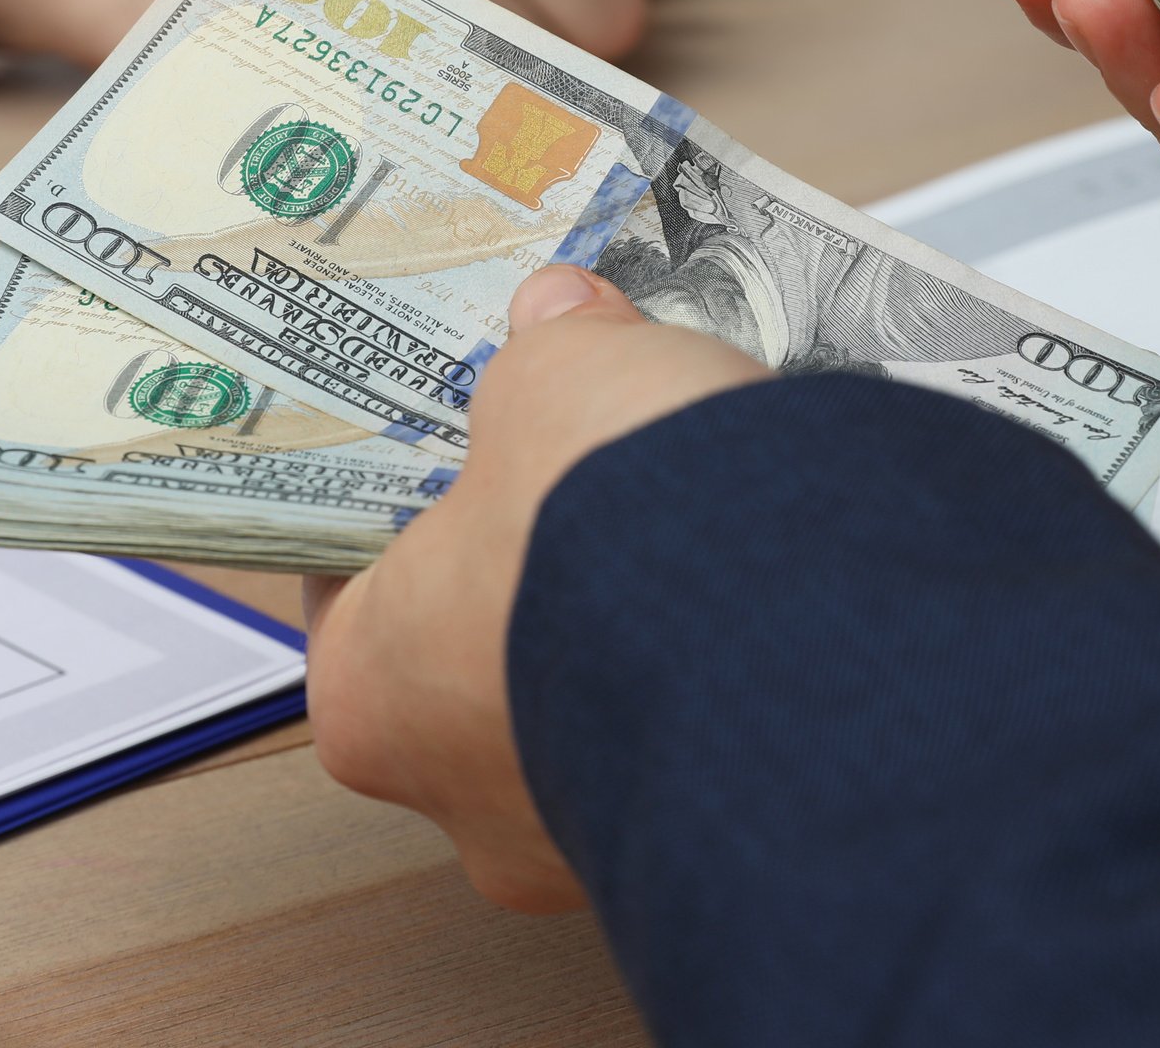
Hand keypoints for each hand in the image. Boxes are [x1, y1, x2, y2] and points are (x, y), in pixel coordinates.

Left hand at [303, 263, 766, 910]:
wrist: (804, 641)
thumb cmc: (618, 538)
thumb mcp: (559, 381)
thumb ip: (547, 352)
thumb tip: (565, 319)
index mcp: (368, 692)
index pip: (355, 579)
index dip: (412, 493)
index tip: (459, 441)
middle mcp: (461, 797)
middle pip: (477, 641)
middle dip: (537, 555)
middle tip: (586, 466)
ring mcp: (582, 837)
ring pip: (592, 696)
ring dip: (630, 614)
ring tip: (691, 510)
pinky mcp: (700, 840)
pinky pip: (692, 729)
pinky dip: (714, 661)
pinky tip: (752, 577)